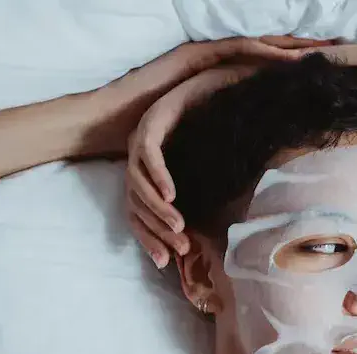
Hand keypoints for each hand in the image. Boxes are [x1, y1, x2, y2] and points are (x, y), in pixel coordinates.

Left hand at [125, 65, 261, 267]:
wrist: (221, 86)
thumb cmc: (218, 131)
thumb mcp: (210, 173)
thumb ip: (206, 197)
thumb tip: (209, 235)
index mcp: (148, 172)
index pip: (139, 214)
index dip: (149, 239)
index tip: (167, 263)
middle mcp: (138, 158)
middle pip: (135, 204)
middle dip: (155, 231)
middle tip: (180, 251)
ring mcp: (141, 139)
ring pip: (138, 184)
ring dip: (159, 209)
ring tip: (180, 228)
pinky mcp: (152, 123)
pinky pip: (150, 156)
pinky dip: (160, 176)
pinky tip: (173, 195)